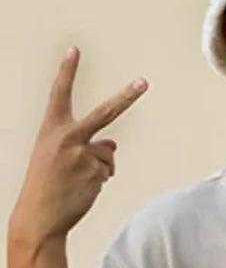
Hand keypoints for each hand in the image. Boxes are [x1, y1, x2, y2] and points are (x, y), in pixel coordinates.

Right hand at [9, 47, 147, 244]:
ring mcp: (85, 153)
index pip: (59, 94)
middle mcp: (68, 137)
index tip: (74, 50)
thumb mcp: (58, 158)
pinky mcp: (97, 171)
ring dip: (98, 169)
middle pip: (106, 112)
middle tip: (144, 82)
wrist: (39, 216)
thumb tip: (112, 145)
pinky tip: (81, 189)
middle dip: (127, 96)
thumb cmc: (46, 186)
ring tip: (75, 182)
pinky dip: (98, 180)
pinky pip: (107, 172)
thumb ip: (84, 146)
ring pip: (107, 156)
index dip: (67, 72)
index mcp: (51, 129)